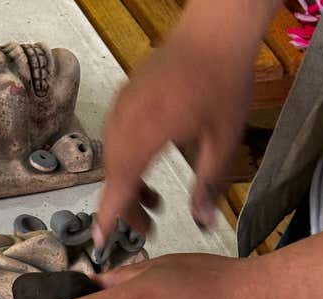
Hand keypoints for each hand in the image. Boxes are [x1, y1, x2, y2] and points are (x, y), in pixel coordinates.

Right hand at [95, 5, 264, 245]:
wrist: (213, 32)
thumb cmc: (223, 82)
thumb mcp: (224, 139)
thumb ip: (209, 183)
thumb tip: (202, 221)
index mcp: (148, 133)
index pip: (120, 184)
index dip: (109, 216)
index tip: (98, 242)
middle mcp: (126, 121)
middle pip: (114, 175)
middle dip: (125, 206)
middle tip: (147, 228)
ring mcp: (122, 108)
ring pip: (113, 158)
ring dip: (127, 184)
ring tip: (152, 203)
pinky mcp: (125, 99)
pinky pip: (116, 139)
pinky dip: (126, 162)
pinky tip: (146, 169)